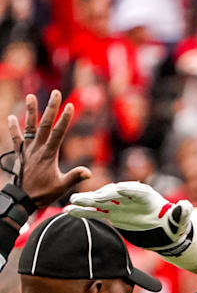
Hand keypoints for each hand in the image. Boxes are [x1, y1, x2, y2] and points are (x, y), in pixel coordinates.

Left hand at [4, 91, 89, 207]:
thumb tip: (88, 172)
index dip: (64, 119)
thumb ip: (74, 177)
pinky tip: (11, 117)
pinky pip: (16, 138)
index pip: (58, 133)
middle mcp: (37, 148)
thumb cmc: (44, 193)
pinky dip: (13, 127)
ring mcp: (28, 149)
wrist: (22, 199)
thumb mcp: (62, 187)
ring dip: (31, 112)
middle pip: (45, 124)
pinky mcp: (20, 153)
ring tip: (31, 96)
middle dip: (51, 108)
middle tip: (55, 93)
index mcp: (49, 155)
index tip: (70, 106)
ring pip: (30, 127)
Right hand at [65, 182, 194, 254]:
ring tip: (72, 202)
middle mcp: (130, 197)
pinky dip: (83, 212)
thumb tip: (187, 205)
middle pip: (114, 194)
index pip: (136, 191)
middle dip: (103, 195)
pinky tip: (68, 211)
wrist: (164, 231)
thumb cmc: (173, 224)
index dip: (128, 190)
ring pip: (100, 202)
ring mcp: (118, 205)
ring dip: (86, 202)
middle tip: (90, 197)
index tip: (117, 190)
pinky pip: (95, 212)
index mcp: (147, 195)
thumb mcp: (180, 221)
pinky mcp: (111, 214)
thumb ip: (182, 213)